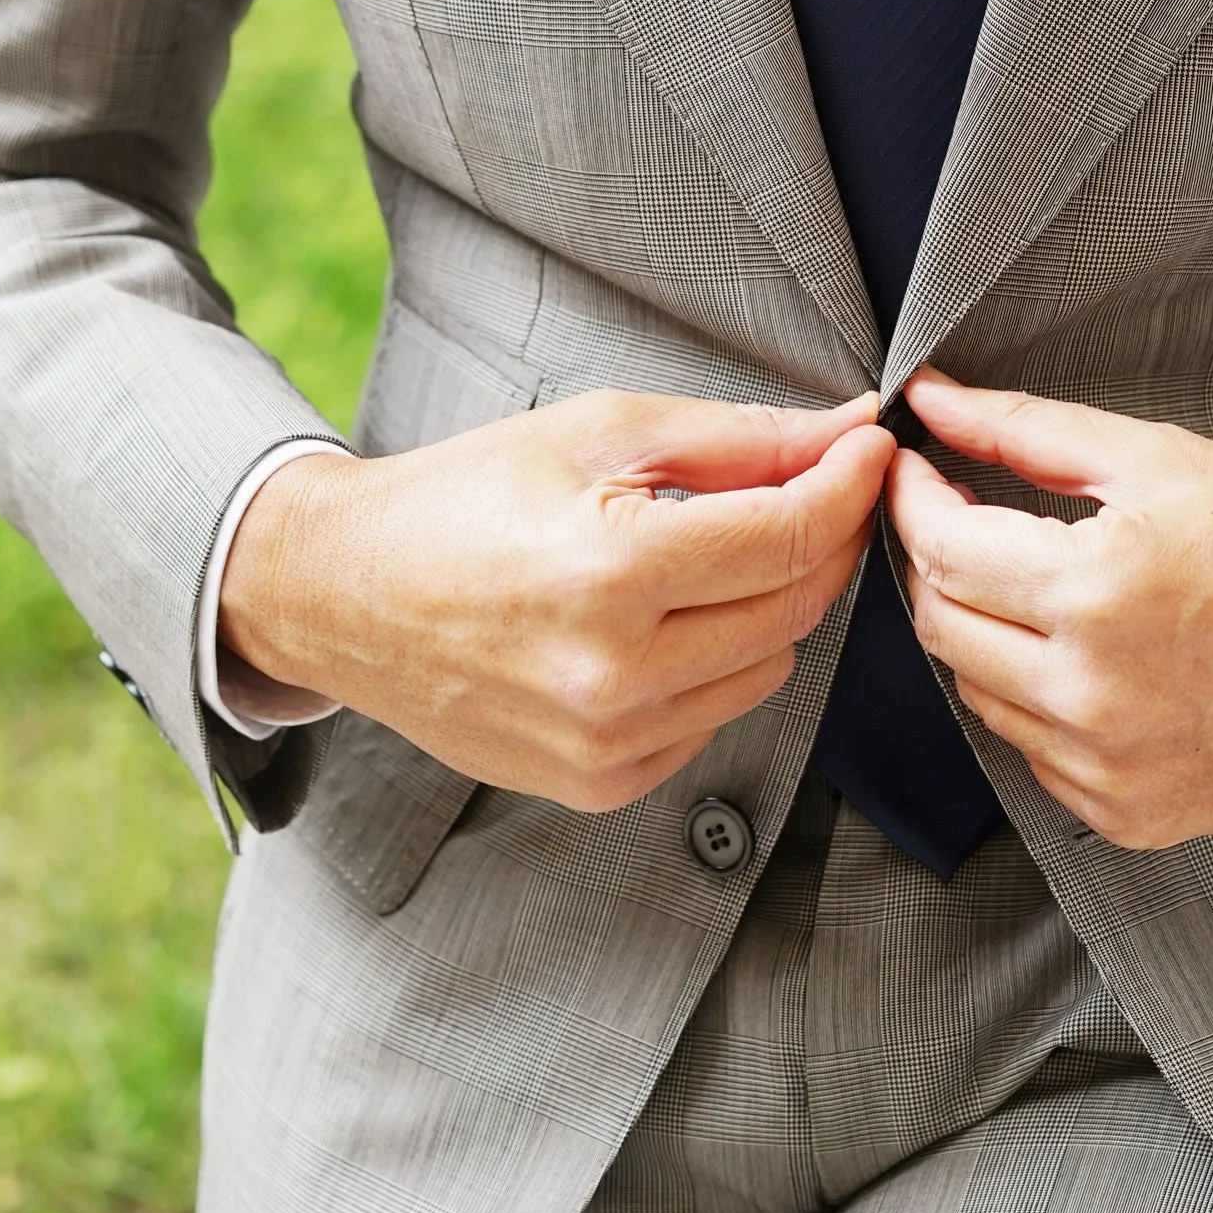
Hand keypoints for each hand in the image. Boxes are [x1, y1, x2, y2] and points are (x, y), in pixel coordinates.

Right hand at [219, 389, 894, 810]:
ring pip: (766, 667)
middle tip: (809, 488)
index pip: (790, 536)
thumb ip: (737, 438)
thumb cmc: (462, 499)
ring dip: (764, 606)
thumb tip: (846, 430)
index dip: (850, 485)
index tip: (869, 449)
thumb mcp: (598, 432)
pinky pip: (713, 720)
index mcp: (611, 572)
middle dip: (820, 539)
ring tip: (704, 556)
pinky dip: (711, 667)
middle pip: (794, 607)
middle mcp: (613, 674)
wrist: (343, 594)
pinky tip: (657, 625)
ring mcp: (606, 741)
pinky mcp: (598, 782)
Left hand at [888, 373, 1212, 849]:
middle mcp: (1091, 694)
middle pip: (942, 626)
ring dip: (985, 632)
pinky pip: (1033, 753)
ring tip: (1037, 587)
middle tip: (967, 521)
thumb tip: (933, 398)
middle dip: (939, 563)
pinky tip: (1084, 658)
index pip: (941, 548)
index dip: (913, 501)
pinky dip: (1035, 700)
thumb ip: (1026, 429)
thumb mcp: (1160, 459)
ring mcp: (1107, 767)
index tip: (917, 472)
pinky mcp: (1128, 814)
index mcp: (1095, 592)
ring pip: (977, 694)